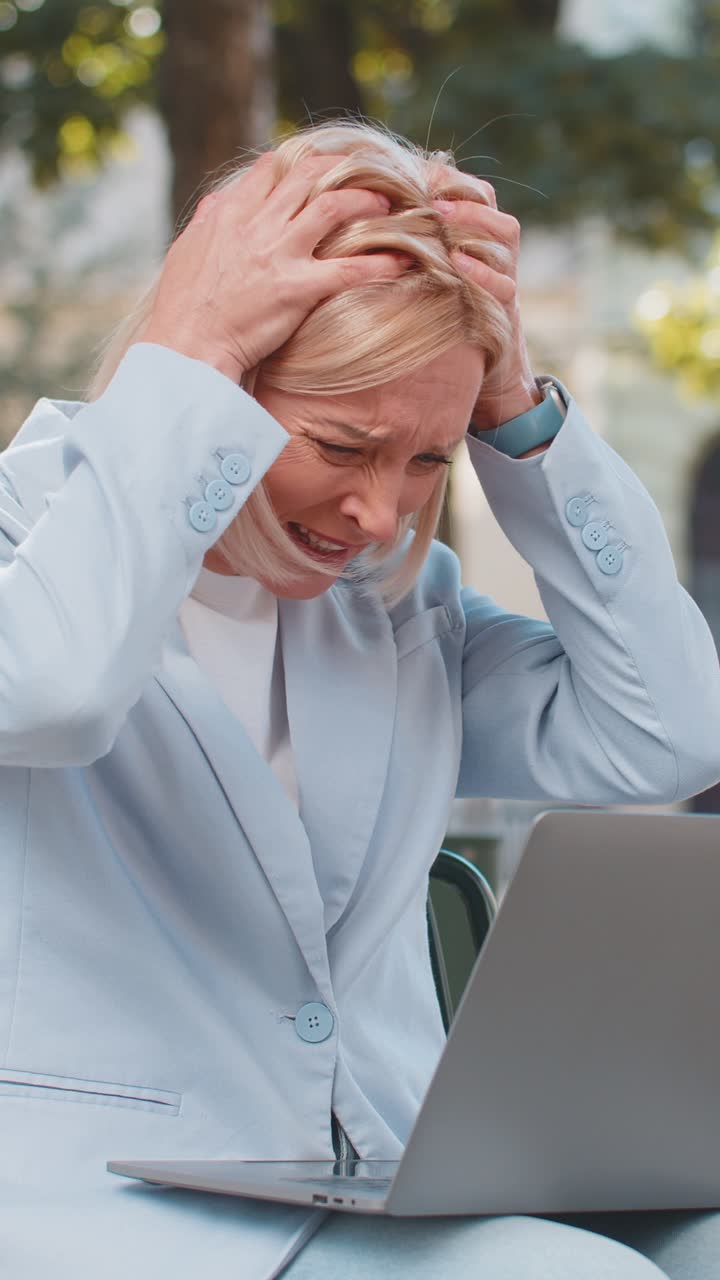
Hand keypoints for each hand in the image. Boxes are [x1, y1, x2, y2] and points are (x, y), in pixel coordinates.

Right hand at [139, 153, 407, 382]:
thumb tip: (219, 199)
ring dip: (367, 203)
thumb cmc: (183, 308)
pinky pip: (349, 269)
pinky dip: (380, 263)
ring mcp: (279, 254)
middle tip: (370, 178)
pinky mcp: (297, 288)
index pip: (273, 168)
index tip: (326, 167)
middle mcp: (257, 225)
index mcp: (230, 213)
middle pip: (310, 176)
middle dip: (345, 170)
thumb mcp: (186, 251)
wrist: (188, 348)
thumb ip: (207, 221)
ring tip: (388, 209)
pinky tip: (402, 262)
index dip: (304, 162)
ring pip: (334, 207)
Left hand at [432, 178, 539, 428]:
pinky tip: (457, 263)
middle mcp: (497, 249)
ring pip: (504, 234)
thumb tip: (366, 213)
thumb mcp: (424, 277)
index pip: (472, 188)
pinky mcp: (507, 310)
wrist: (483, 372)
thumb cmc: (444, 317)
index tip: (417, 171)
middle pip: (488, 200)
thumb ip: (410, 247)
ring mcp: (506, 277)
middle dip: (459, 193)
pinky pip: (504, 284)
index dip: (448, 176)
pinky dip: (482, 271)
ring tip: (440, 216)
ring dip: (471, 223)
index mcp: (478, 234)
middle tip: (429, 191)